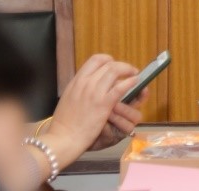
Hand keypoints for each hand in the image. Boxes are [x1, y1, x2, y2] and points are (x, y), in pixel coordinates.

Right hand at [40, 54, 139, 168]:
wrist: (63, 138)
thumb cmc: (64, 123)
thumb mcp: (68, 98)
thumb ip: (79, 89)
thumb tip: (88, 85)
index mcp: (77, 81)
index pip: (95, 60)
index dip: (108, 60)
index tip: (114, 65)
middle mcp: (86, 83)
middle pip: (108, 64)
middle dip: (122, 65)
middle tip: (129, 71)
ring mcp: (94, 92)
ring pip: (115, 70)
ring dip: (128, 70)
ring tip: (134, 75)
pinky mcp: (103, 104)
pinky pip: (120, 87)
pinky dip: (130, 82)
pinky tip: (135, 82)